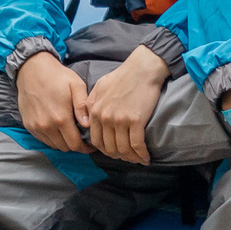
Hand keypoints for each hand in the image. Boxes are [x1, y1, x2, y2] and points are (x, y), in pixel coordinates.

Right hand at [16, 51, 90, 153]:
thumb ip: (83, 106)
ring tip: (72, 133)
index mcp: (61, 118)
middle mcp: (46, 126)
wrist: (32, 70)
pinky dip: (53, 138)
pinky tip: (59, 129)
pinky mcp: (28, 125)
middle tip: (83, 138)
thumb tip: (88, 124)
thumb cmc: (58, 76)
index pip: (75, 145)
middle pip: (65, 147)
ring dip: (64, 142)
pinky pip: (43, 139)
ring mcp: (36, 126)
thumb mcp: (76, 86)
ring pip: (54, 145)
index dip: (85, 148)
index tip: (91, 144)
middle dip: (76, 145)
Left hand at [84, 46, 168, 164]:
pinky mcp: (136, 121)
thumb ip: (88, 105)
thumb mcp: (99, 88)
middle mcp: (105, 118)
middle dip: (119, 156)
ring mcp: (120, 120)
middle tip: (127, 158)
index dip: (106, 151)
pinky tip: (146, 158)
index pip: (96, 140)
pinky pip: (137, 144)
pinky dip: (141, 154)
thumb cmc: (122, 77)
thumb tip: (85, 123)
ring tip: (138, 160)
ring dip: (131, 158)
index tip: (115, 153)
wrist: (142, 69)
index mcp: (94, 111)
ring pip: (123, 148)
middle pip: (109, 147)